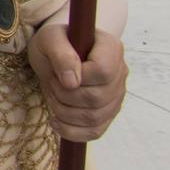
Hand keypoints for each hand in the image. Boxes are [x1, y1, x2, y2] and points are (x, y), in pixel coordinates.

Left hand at [28, 26, 126, 141]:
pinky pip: (95, 132)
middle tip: (52, 83)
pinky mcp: (108, 113)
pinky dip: (71, 131)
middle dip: (65, 95)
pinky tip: (55, 121)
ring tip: (53, 96)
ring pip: (94, 118)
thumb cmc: (54, 42)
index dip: (79, 77)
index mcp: (111, 49)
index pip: (103, 71)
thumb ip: (60, 53)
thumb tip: (72, 82)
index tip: (60, 74)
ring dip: (64, 112)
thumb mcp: (49, 38)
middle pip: (97, 98)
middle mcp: (120, 73)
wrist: (56, 53)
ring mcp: (116, 96)